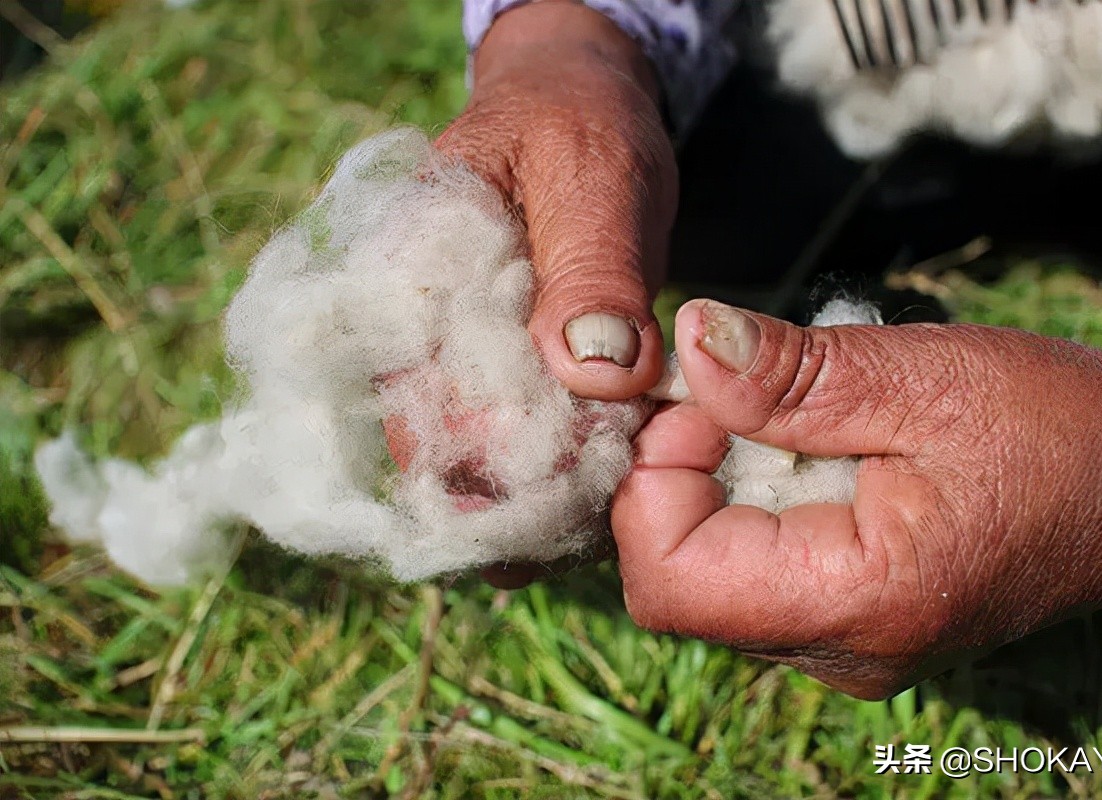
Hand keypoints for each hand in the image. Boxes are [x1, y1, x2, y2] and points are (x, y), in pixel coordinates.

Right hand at [423, 1, 677, 587]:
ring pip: (466, 456)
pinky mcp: (490, 373)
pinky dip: (550, 471)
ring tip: (590, 528)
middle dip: (503, 497)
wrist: (574, 107)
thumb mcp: (593, 173)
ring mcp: (445, 354)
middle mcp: (406, 326)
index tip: (561, 492)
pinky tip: (594, 494)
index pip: (414, 391)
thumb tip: (596, 374)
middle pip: (432, 443)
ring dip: (528, 496)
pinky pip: (504, 441)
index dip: (481, 456)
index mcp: (398, 270)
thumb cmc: (576, 123)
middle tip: (578, 533)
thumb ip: (593, 265)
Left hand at [612, 300, 1101, 698]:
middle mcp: (840, 647)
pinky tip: (803, 447)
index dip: (653, 478)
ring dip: (713, 482)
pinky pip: (754, 570)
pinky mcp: (851, 618)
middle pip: (679, 578)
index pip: (670, 577)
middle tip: (731, 389)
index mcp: (857, 601)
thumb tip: (689, 338)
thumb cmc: (1060, 427)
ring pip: (709, 574)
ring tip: (779, 414)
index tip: (699, 396)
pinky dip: (749, 500)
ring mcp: (844, 642)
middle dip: (677, 473)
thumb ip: (791, 374)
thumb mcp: (921, 378)